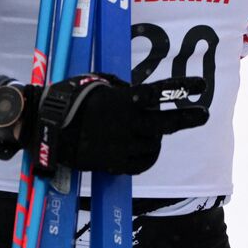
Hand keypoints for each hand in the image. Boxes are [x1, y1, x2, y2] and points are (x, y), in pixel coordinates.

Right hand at [0, 74, 208, 175]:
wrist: (44, 127)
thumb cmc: (69, 100)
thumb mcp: (97, 84)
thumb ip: (122, 88)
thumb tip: (137, 92)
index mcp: (123, 101)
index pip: (159, 93)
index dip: (183, 89)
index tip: (203, 87)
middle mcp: (127, 123)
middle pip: (167, 123)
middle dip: (189, 118)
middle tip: (204, 115)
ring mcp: (121, 145)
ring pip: (154, 145)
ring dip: (156, 139)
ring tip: (149, 133)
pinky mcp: (114, 163)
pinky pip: (141, 163)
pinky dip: (146, 157)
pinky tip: (143, 150)